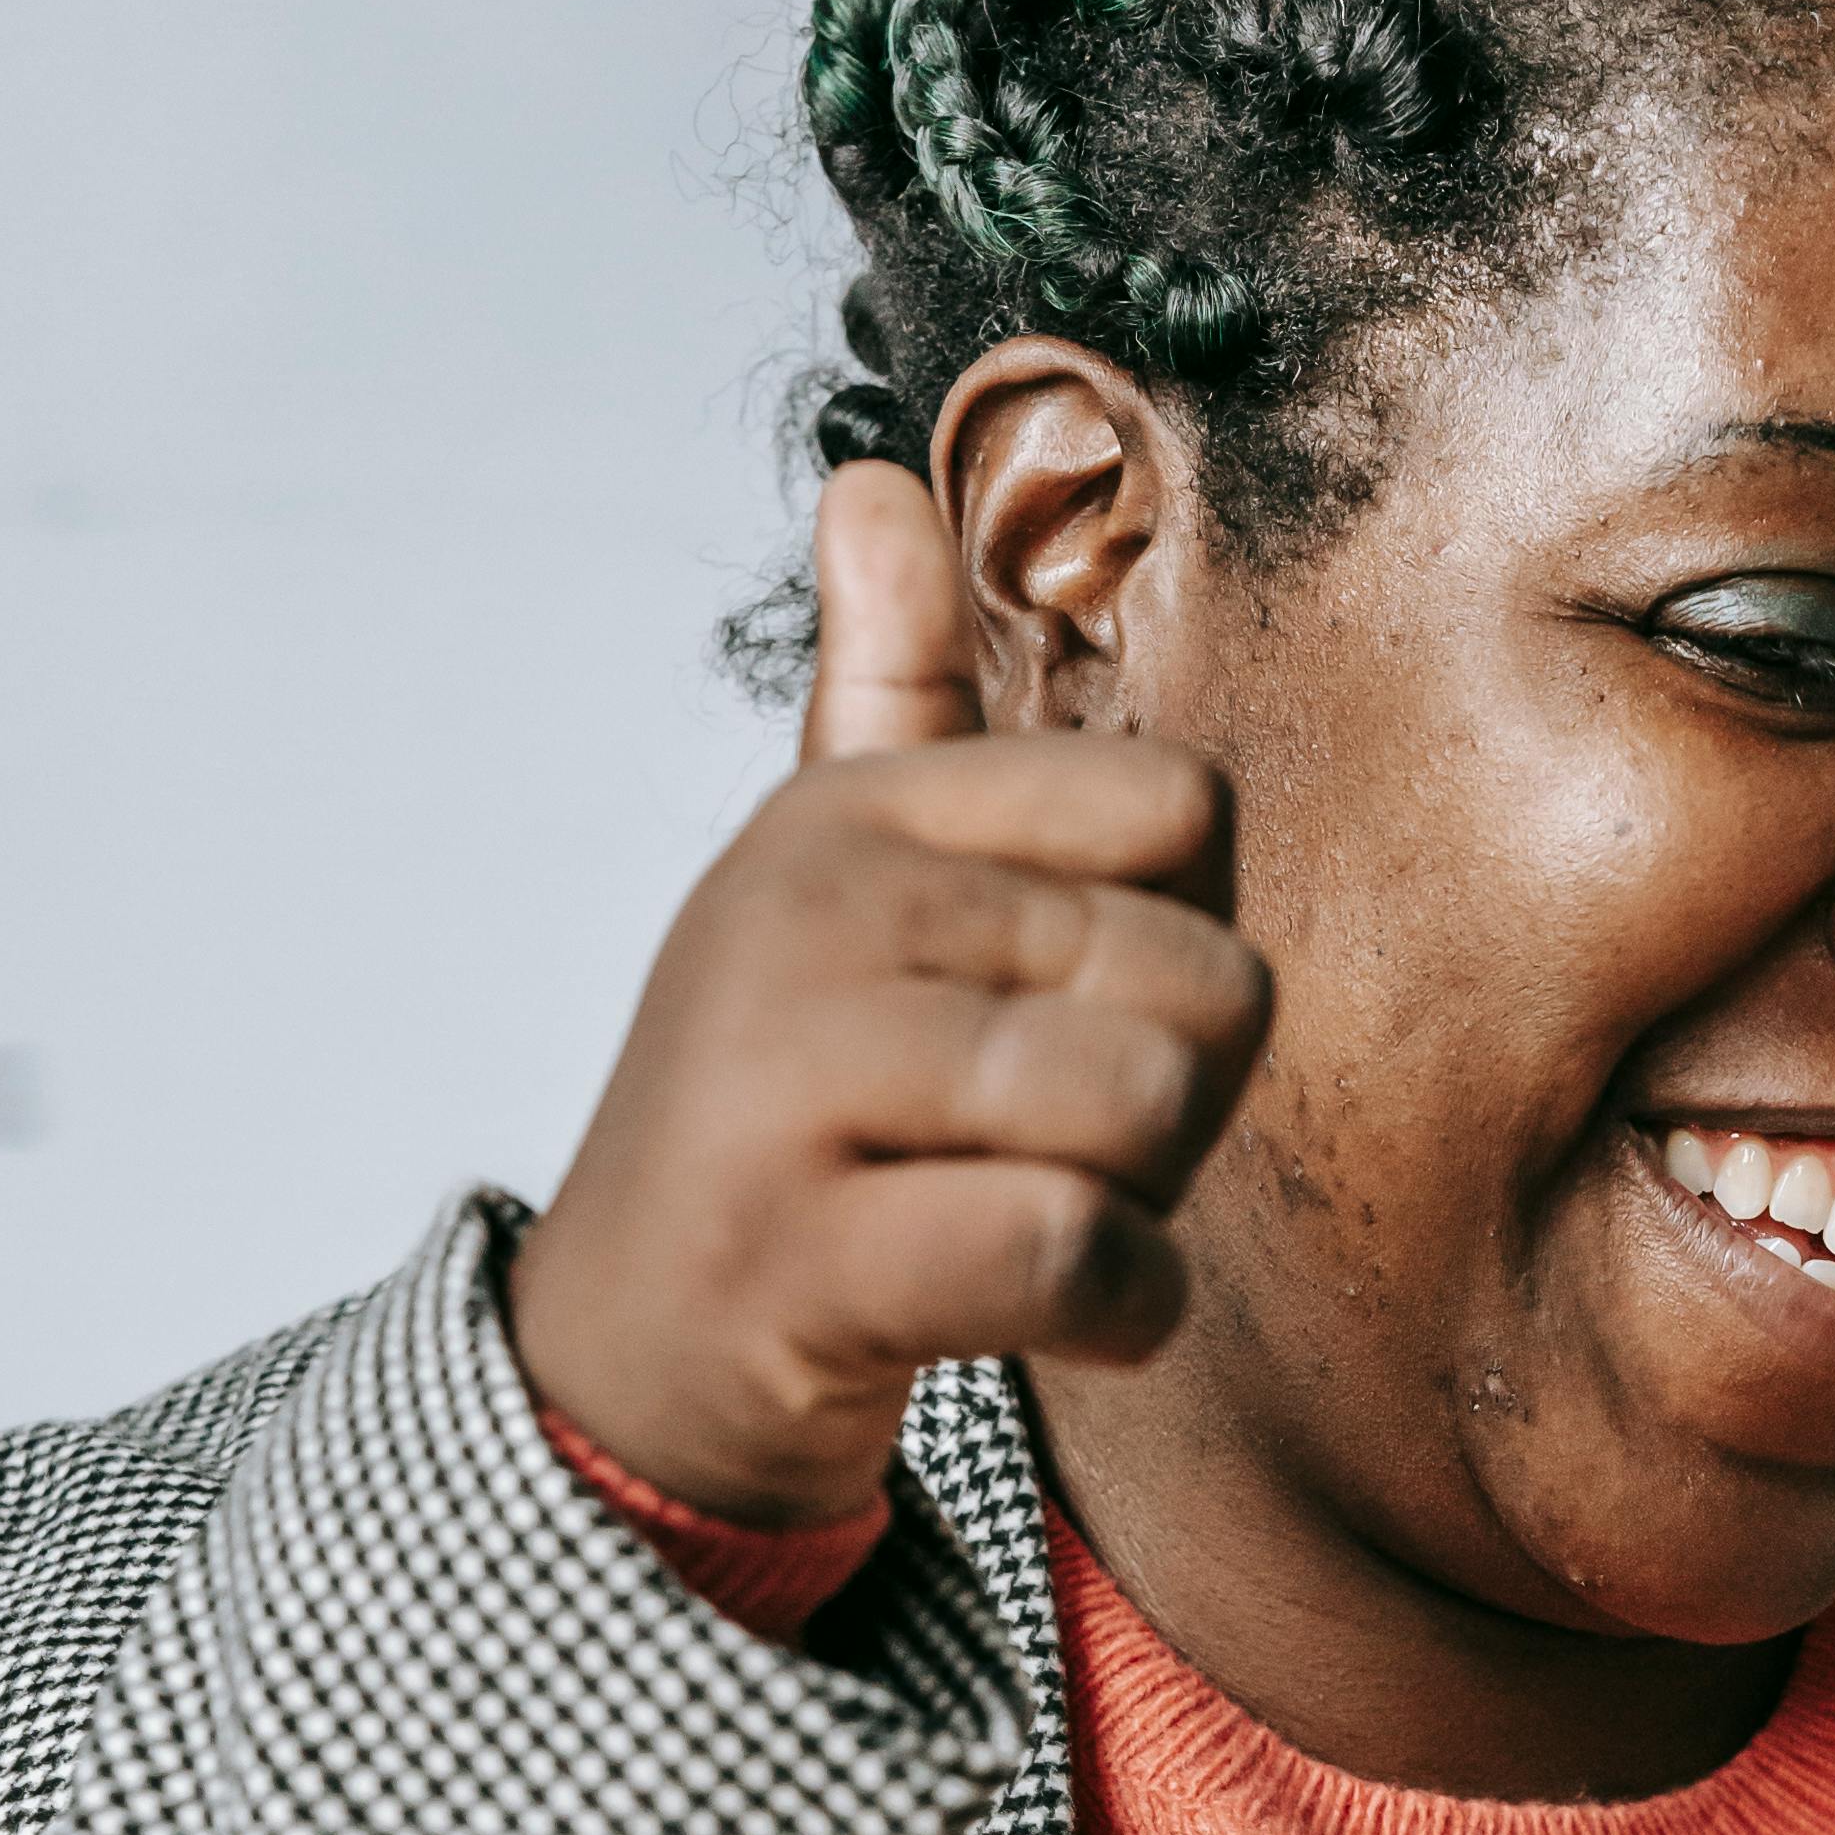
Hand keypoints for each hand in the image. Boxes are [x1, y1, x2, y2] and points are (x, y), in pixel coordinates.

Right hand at [506, 460, 1270, 1524]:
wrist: (632, 1355)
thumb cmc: (795, 1114)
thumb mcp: (839, 886)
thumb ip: (890, 695)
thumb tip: (870, 480)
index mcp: (853, 810)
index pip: (1185, 808)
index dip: (1183, 942)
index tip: (1064, 1013)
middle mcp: (811, 909)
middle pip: (1203, 977)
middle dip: (1177, 1108)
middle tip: (1033, 1149)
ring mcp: (790, 1078)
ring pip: (1148, 1105)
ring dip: (1145, 1209)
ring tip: (1020, 1217)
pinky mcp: (801, 1255)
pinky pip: (1074, 1246)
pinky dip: (1123, 1308)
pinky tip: (1062, 1317)